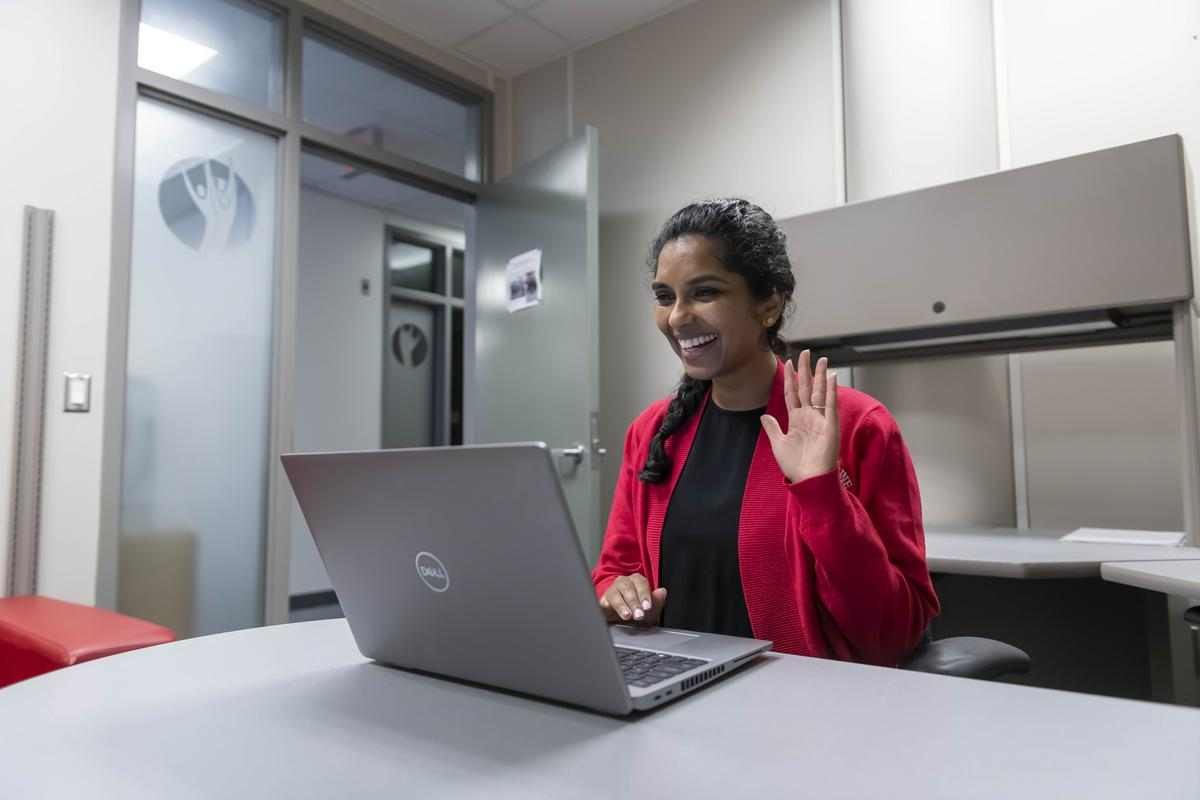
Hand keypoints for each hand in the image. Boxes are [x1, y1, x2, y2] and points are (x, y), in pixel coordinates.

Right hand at [599, 574, 667, 623]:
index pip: (640, 583)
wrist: (620, 619)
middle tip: (639, 615)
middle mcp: (623, 583)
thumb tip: (662, 592)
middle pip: (627, 587)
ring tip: (627, 615)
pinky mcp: (601, 602)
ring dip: (621, 605)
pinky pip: (602, 603)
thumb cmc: (637, 610)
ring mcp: (611, 592)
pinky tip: (610, 613)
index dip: (644, 594)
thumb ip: (657, 600)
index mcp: (636, 581)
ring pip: (614, 594)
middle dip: (634, 602)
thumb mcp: (650, 608)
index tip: (647, 607)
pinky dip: (605, 608)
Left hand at [760, 350, 839, 483]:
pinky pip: (831, 405)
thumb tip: (763, 416)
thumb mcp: (778, 444)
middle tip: (804, 353)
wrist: (808, 480)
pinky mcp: (830, 425)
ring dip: (820, 376)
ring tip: (821, 359)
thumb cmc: (795, 465)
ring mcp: (820, 419)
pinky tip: (832, 377)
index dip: (791, 378)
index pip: (792, 394)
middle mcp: (809, 416)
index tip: (788, 363)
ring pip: (819, 392)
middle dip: (805, 370)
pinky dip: (831, 391)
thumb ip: (772, 428)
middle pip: (806, 388)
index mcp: (796, 420)